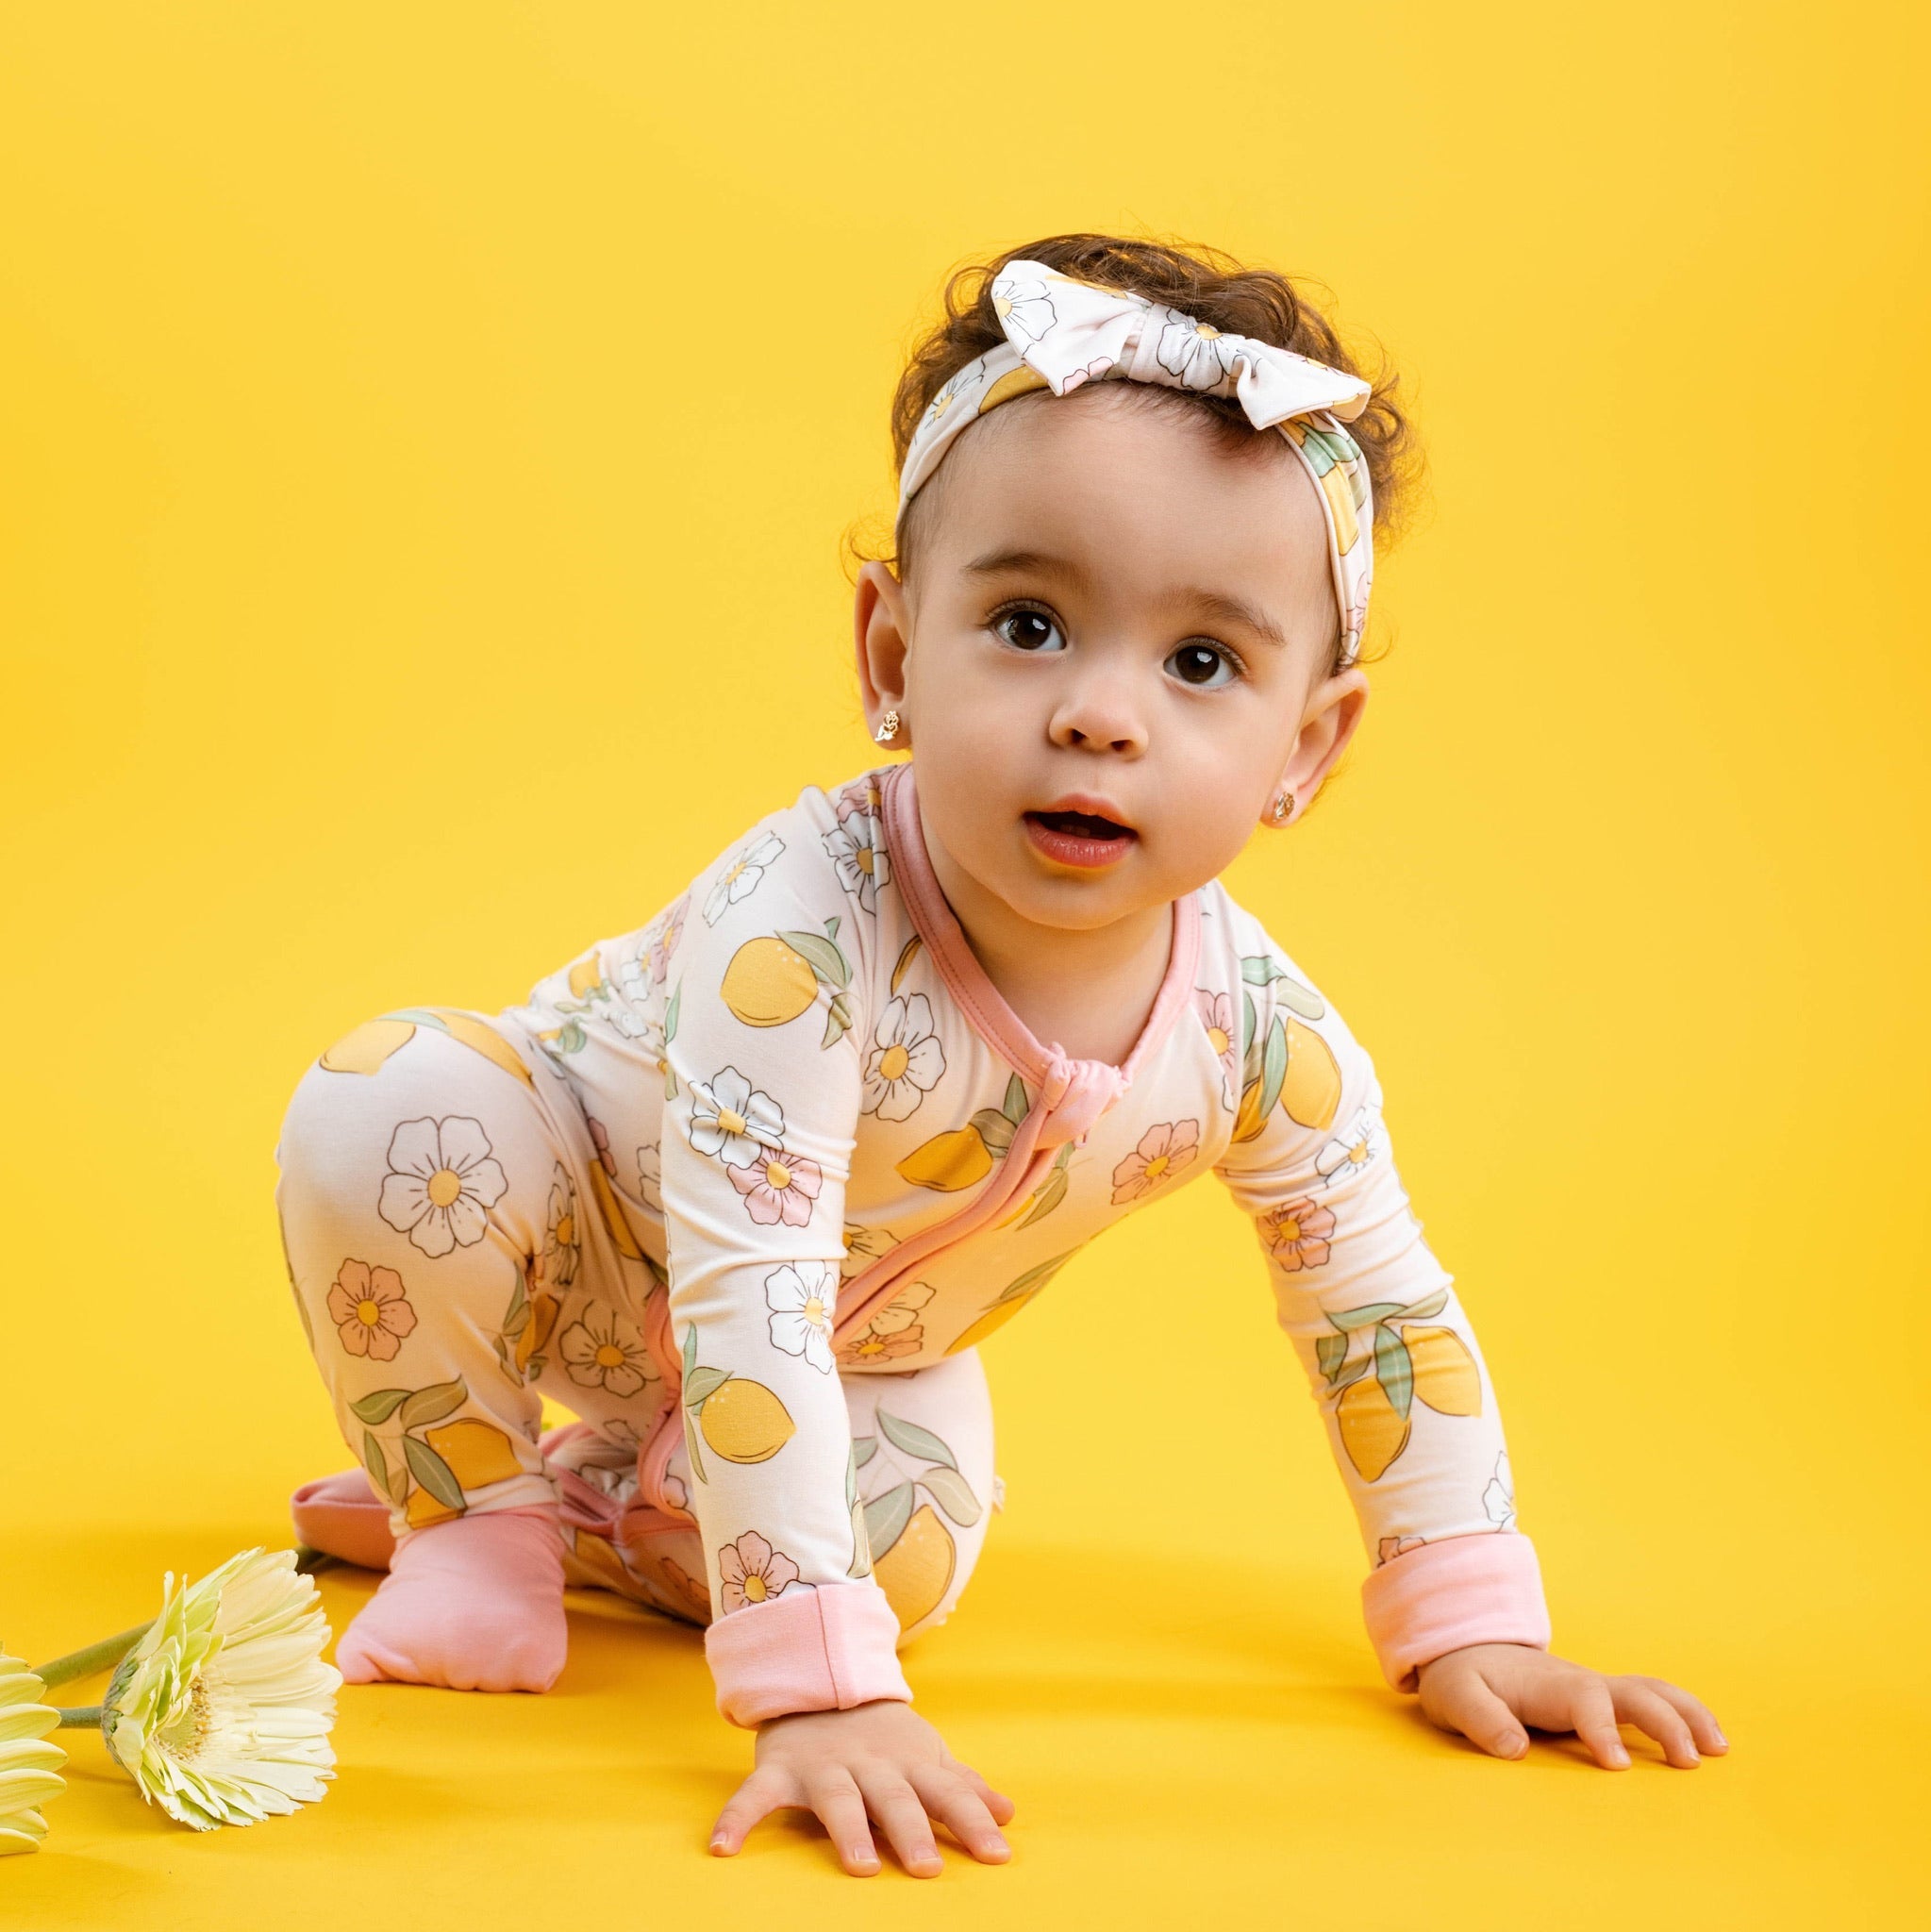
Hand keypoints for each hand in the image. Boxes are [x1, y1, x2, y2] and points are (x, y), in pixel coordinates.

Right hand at [709, 1698, 1015, 1876]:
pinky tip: (723, 1848)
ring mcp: (823, 1766)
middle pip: (895, 1799)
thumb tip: (1009, 1815)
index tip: (998, 1855)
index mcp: (909, 1764)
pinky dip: (737, 1818)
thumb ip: (963, 1787)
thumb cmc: (882, 1735)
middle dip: (912, 1831)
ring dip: (848, 1829)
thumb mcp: (924, 1755)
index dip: (974, 1822)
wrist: (818, 1679)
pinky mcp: (780, 1769)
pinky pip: (755, 1795)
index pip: (948, 1794)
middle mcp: (870, 1765)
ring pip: (837, 1799)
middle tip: (928, 1867)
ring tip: (859, 1867)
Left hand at [1416, 1643, 1728, 1768]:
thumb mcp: (1454, 1697)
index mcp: (1548, 1684)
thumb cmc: (1462, 1678)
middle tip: (1689, 1763)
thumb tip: (1515, 1750)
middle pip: (1634, 1693)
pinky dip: (1684, 1713)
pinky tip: (1708, 1740)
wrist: (1467, 1650)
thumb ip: (1481, 1720)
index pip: (1585, 1702)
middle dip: (1665, 1723)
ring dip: (1688, 1714)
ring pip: (1652, 1691)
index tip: (1615, 1766)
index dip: (1601, 1731)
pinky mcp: (1603, 1699)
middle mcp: (1581, 1682)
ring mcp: (1596, 1688)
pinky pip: (1651, 1700)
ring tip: (1720, 1749)